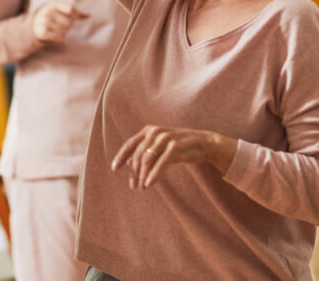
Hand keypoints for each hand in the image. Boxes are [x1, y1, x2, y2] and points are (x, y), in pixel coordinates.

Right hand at [30, 1, 89, 43]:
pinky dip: (60, 38)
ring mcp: (44, 22)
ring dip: (64, 32)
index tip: (73, 17)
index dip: (75, 15)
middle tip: (63, 24)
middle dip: (69, 25)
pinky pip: (59, 38)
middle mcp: (47, 12)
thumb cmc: (54, 15)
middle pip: (69, 22)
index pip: (71, 9)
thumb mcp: (62, 10)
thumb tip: (89, 16)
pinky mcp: (42, 33)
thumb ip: (76, 13)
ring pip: (64, 31)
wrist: (34, 24)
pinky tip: (56, 35)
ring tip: (59, 29)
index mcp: (53, 4)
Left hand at [111, 125, 236, 188]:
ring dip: (142, 175)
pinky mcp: (176, 147)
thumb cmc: (180, 146)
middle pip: (138, 155)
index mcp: (149, 130)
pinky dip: (154, 174)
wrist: (204, 143)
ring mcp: (166, 138)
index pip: (130, 144)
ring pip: (147, 159)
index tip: (114, 168)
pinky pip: (161, 163)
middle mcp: (155, 132)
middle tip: (134, 186)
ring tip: (142, 187)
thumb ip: (146, 152)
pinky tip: (149, 184)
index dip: (121, 156)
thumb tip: (129, 164)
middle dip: (134, 172)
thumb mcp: (160, 147)